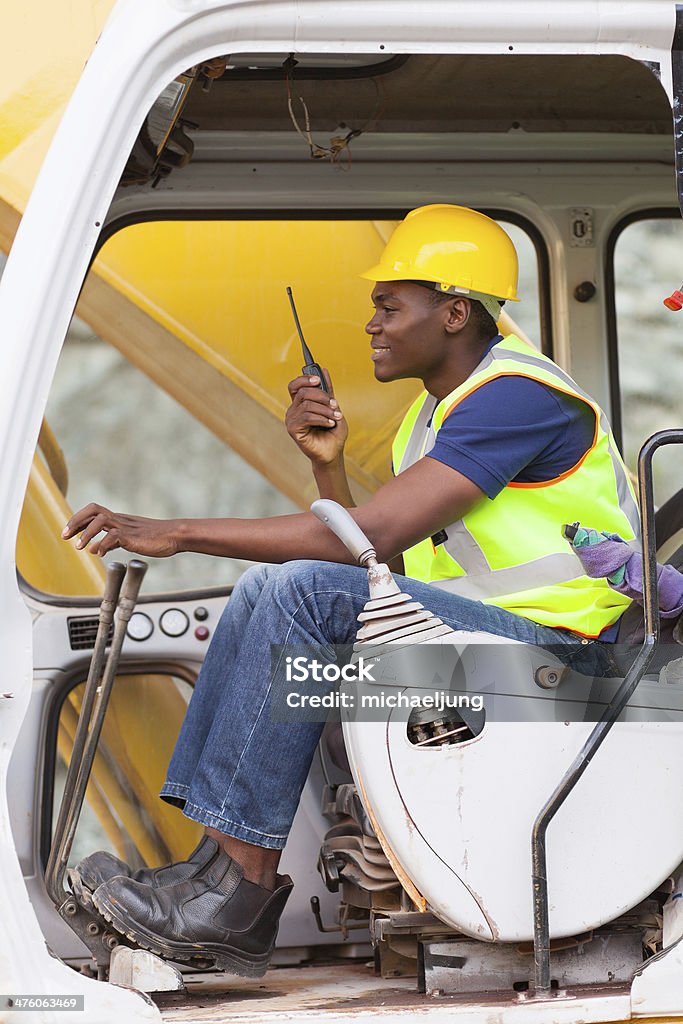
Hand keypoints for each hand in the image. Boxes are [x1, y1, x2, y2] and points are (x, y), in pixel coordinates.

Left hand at [62, 503, 179, 556]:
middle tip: (65, 535)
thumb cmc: (155, 539)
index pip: (93, 512)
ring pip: (100, 520)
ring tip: (79, 547)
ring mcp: (126, 526)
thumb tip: (93, 549)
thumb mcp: (129, 540)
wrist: (174, 536)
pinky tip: (100, 554)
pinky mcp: (132, 536)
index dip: (77, 520)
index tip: (67, 533)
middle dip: (75, 521)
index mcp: (118, 520)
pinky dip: (102, 544)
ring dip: (86, 533)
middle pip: (92, 510)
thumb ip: (111, 543)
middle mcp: (119, 520)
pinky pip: (113, 536)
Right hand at [285, 369, 347, 465]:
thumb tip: (323, 370)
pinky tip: (330, 424)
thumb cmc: (333, 432)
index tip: (318, 379)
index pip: (295, 385)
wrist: (333, 452)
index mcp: (300, 403)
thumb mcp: (333, 407)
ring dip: (325, 410)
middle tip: (335, 404)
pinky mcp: (293, 429)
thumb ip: (328, 390)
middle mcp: (293, 410)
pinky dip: (321, 418)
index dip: (304, 379)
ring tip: (336, 417)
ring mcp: (291, 420)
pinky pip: (306, 417)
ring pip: (307, 405)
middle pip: (303, 392)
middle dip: (322, 396)